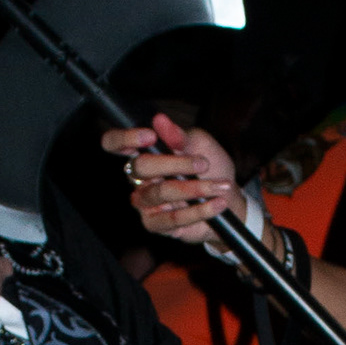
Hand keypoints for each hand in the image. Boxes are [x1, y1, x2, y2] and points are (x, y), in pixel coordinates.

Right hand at [103, 114, 237, 246]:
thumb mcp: (201, 145)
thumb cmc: (211, 169)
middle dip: (175, 164)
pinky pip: (172, 218)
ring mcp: (144, 203)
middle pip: (141, 166)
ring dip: (195, 188)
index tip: (150, 136)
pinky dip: (199, 210)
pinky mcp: (156, 224)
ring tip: (220, 186)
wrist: (229, 202)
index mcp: (144, 153)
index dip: (124, 138)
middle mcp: (138, 178)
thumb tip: (159, 120)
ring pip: (160, 192)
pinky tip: (218, 203)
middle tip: (203, 164)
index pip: (115, 143)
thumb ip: (180, 136)